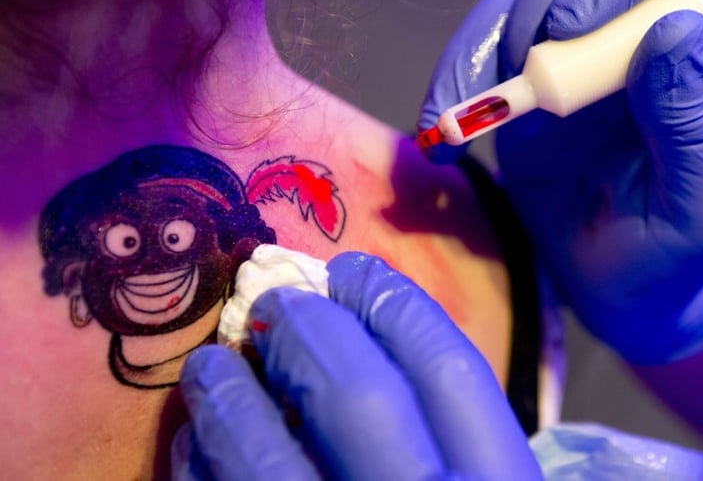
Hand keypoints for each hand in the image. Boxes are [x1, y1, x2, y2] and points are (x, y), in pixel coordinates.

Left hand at [171, 251, 540, 480]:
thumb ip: (471, 431)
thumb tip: (384, 338)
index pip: (446, 366)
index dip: (392, 302)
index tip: (354, 271)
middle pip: (356, 395)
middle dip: (306, 330)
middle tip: (278, 304)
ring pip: (264, 457)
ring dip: (227, 396)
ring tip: (212, 367)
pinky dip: (202, 464)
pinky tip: (201, 443)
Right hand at [419, 0, 702, 362]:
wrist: (612, 285)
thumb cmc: (678, 247)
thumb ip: (693, 120)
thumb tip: (675, 28)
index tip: (590, 20)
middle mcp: (657, 15)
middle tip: (542, 57)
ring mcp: (593, 35)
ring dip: (505, 29)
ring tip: (489, 109)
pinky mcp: (536, 59)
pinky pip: (494, 27)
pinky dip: (462, 64)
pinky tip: (444, 115)